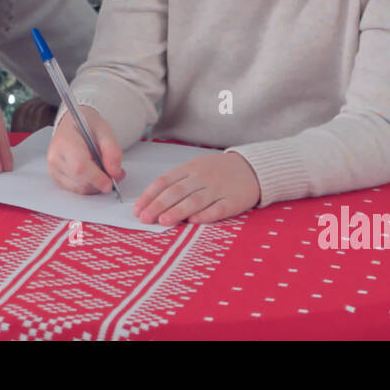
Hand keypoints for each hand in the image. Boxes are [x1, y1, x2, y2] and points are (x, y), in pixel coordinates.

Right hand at [46, 105, 124, 193]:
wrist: (72, 123)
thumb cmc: (85, 124)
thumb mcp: (104, 130)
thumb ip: (112, 151)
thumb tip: (115, 172)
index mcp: (65, 141)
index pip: (80, 166)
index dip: (96, 178)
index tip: (110, 182)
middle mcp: (56, 157)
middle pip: (80, 180)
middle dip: (100, 181)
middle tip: (112, 171)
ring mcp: (54, 169)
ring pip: (80, 188)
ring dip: (96, 184)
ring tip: (102, 169)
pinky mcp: (57, 178)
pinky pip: (76, 190)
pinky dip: (89, 186)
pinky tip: (93, 173)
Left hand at [134, 150, 259, 226]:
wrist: (252, 168)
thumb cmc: (217, 171)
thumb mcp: (196, 168)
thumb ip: (176, 182)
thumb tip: (151, 202)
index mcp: (190, 168)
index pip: (164, 181)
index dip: (149, 196)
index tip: (137, 209)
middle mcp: (202, 177)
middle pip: (176, 191)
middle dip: (158, 205)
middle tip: (145, 218)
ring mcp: (218, 189)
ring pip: (194, 200)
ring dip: (177, 211)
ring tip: (163, 221)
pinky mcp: (233, 201)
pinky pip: (218, 209)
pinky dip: (205, 215)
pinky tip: (194, 221)